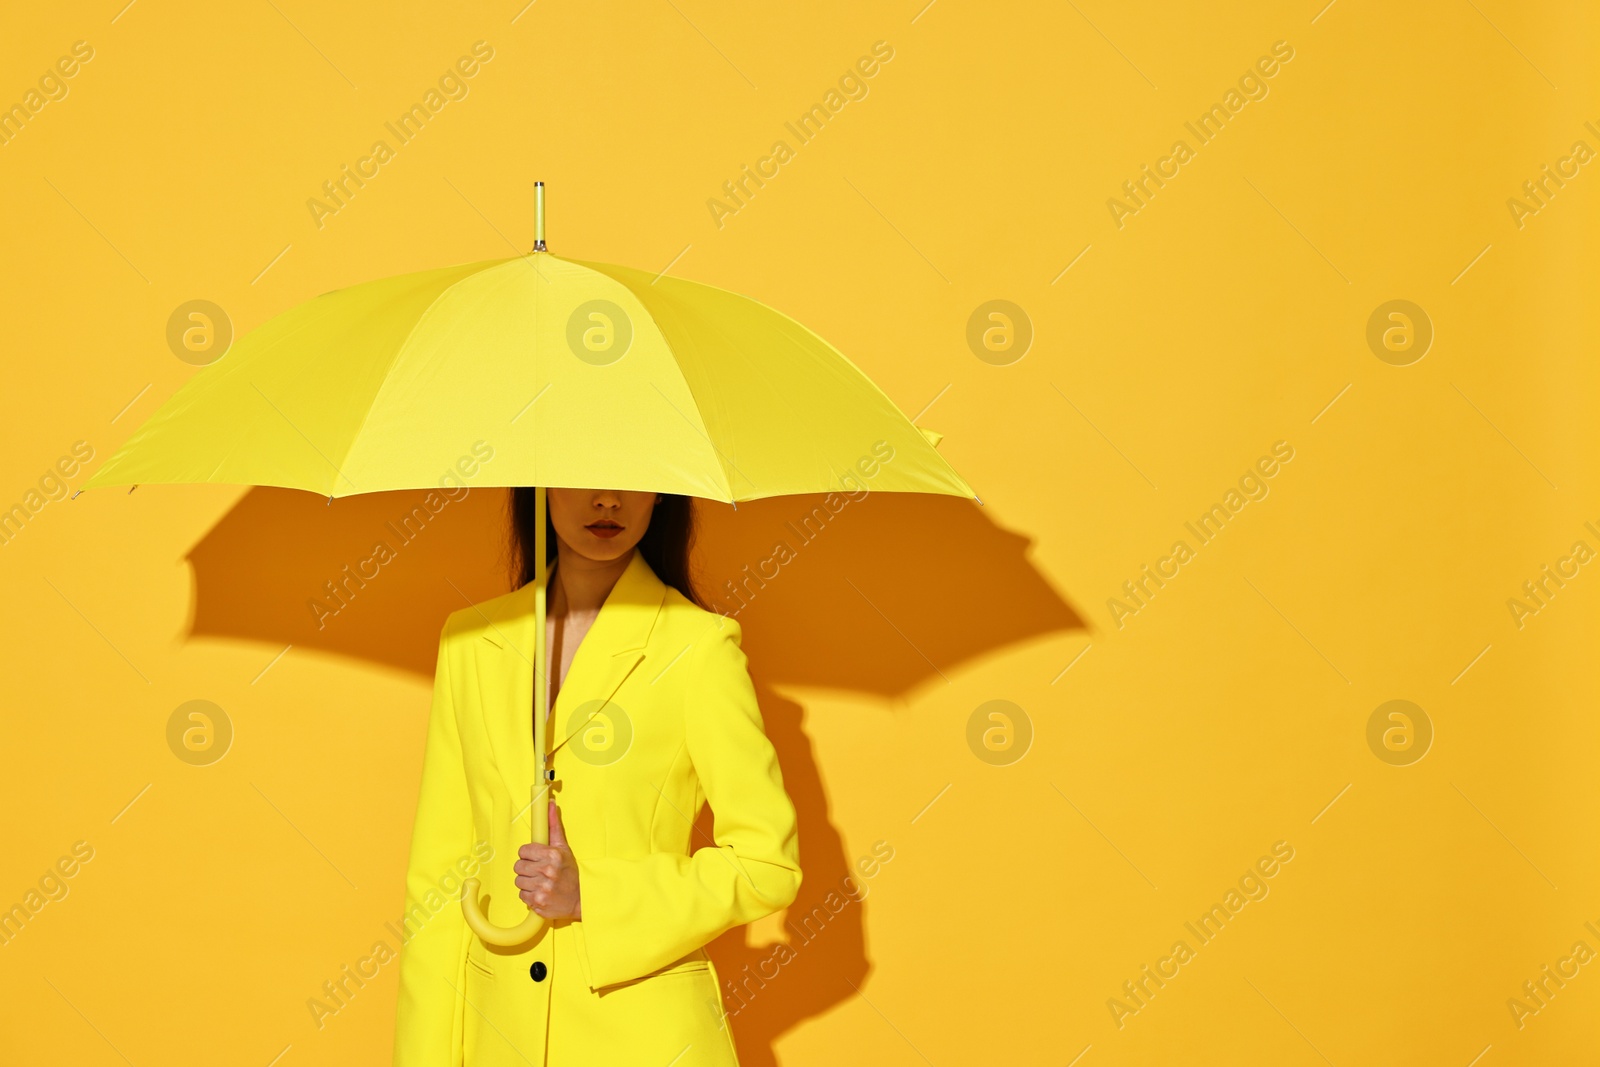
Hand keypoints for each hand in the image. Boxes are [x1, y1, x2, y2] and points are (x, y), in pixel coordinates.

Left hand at [515, 803, 580, 920]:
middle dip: (526, 868)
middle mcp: (547, 871)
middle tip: (538, 871)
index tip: (535, 858)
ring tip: (540, 882)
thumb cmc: (570, 874)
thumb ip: (554, 827)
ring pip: (518, 881)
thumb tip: (550, 805)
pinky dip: (529, 895)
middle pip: (518, 866)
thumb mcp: (564, 849)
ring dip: (527, 882)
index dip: (528, 854)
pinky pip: (522, 895)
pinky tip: (540, 892)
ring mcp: (542, 888)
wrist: (580, 900)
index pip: (523, 851)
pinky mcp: (538, 902)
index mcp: (552, 855)